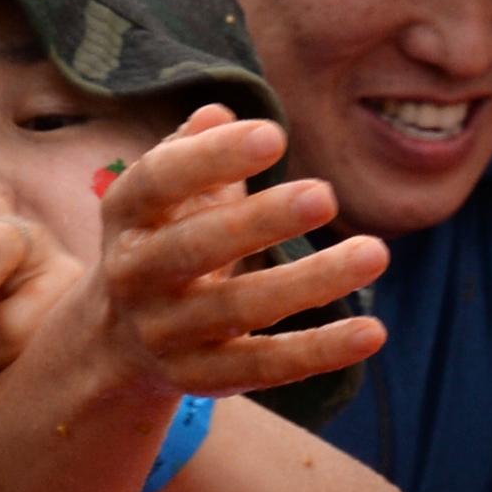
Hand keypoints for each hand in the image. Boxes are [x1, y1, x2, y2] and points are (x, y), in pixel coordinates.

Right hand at [73, 108, 386, 397]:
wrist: (116, 341)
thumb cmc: (163, 238)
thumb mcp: (164, 193)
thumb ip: (192, 151)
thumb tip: (220, 113)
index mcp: (125, 214)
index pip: (159, 182)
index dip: (211, 158)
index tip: (274, 135)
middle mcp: (134, 275)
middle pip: (194, 248)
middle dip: (259, 222)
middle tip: (325, 195)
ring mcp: (164, 333)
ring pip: (238, 310)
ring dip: (309, 283)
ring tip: (375, 253)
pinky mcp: (199, 379)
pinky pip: (264, 367)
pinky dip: (318, 350)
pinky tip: (371, 332)